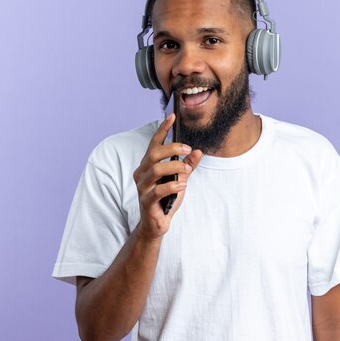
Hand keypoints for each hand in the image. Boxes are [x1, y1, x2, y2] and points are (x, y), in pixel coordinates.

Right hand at [133, 114, 202, 239]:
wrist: (156, 224)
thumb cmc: (166, 199)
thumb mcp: (180, 179)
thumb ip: (187, 165)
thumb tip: (198, 151)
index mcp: (147, 166)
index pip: (154, 144)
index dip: (162, 129)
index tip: (172, 116)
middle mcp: (142, 174)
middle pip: (154, 154)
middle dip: (172, 149)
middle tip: (188, 149)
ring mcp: (142, 187)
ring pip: (156, 170)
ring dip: (175, 167)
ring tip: (187, 170)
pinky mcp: (146, 201)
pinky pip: (158, 190)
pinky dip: (173, 185)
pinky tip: (183, 185)